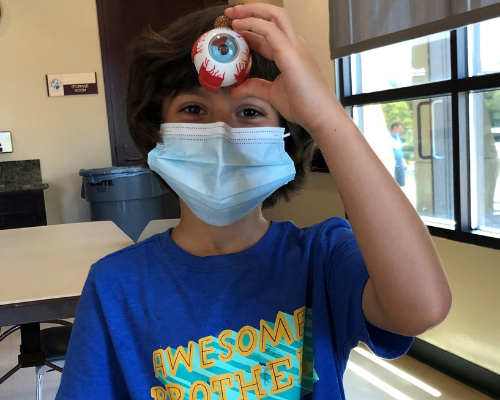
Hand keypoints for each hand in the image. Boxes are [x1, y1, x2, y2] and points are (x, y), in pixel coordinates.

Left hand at [225, 4, 338, 134]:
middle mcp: (295, 44)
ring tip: (232, 13)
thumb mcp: (272, 94)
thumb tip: (235, 91)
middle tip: (231, 12)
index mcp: (292, 52)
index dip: (251, 29)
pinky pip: (269, 30)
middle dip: (252, 10)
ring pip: (274, 16)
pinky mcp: (291, 53)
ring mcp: (294, 47)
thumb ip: (255, 88)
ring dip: (252, 11)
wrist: (319, 115)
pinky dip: (253, 24)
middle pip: (274, 16)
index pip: (270, 34)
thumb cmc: (302, 105)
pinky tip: (239, 26)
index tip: (234, 29)